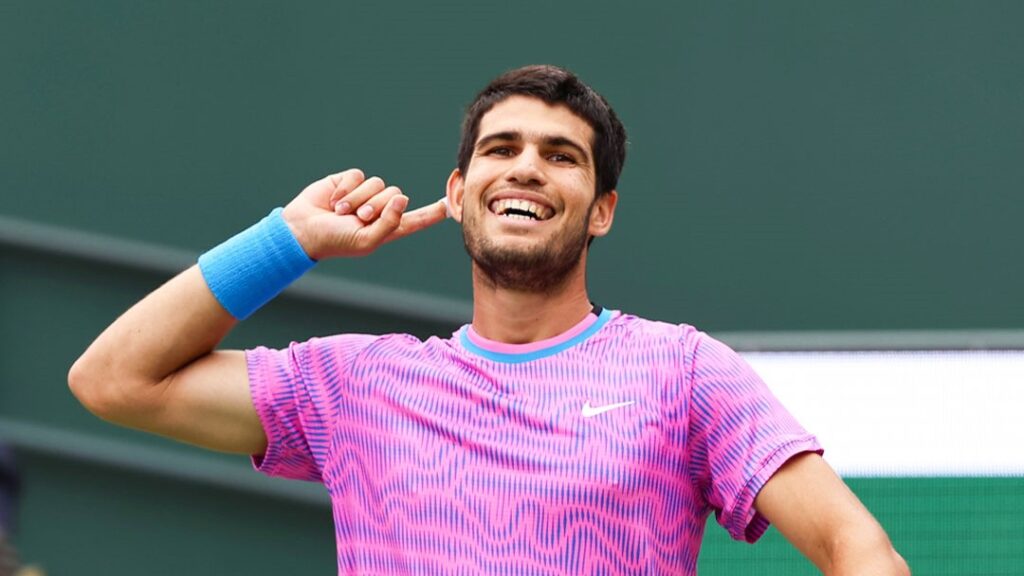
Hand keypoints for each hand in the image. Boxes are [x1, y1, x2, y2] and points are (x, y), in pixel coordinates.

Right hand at [281, 169, 447, 259]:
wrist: (302, 229)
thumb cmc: (335, 241)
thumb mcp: (366, 240)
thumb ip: (390, 222)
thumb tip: (403, 198)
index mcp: (386, 228)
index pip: (415, 220)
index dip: (432, 213)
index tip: (449, 205)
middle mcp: (378, 210)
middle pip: (396, 195)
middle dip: (376, 206)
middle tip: (356, 218)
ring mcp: (364, 194)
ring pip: (378, 184)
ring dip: (358, 198)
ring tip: (341, 212)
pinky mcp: (349, 181)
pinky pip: (358, 175)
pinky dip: (346, 188)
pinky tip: (333, 200)